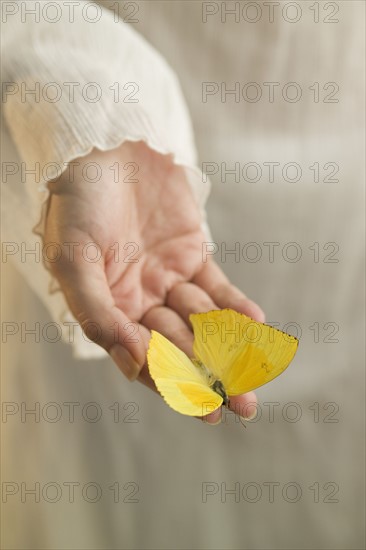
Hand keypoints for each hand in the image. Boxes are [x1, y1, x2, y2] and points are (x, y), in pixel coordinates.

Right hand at [44, 142, 264, 423]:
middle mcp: (139, 298)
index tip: (204, 409)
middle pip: (179, 345)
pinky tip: (254, 324)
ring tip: (254, 378)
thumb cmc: (79, 203)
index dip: (172, 384)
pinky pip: (216, 285)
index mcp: (108, 308)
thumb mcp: (75, 260)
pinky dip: (233, 305)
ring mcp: (167, 276)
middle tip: (242, 406)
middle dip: (209, 375)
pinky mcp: (191, 252)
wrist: (106, 147)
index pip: (143, 355)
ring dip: (228, 347)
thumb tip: (131, 365)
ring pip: (202, 321)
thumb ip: (98, 314)